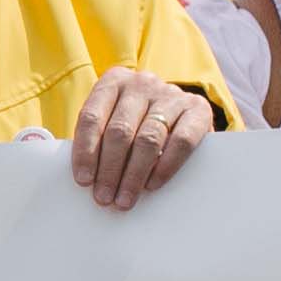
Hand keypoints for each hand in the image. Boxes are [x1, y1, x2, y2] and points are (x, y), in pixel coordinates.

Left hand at [62, 65, 207, 209]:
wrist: (181, 111)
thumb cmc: (137, 122)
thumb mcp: (113, 120)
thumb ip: (99, 140)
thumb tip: (87, 179)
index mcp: (114, 81)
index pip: (92, 117)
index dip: (85, 151)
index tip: (83, 180)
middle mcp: (142, 83)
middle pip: (120, 131)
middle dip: (109, 170)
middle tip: (103, 197)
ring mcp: (171, 94)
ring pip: (148, 139)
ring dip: (133, 175)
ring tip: (124, 199)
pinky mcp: (198, 109)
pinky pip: (180, 142)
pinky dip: (164, 167)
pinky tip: (152, 185)